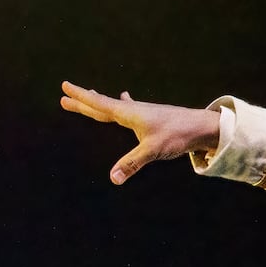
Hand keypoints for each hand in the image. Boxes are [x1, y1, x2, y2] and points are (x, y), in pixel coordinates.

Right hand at [58, 83, 221, 183]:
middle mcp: (133, 110)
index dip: (80, 98)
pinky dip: (123, 103)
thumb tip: (113, 178)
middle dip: (83, 102)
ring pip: (115, 106)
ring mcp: (142, 112)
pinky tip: (126, 96)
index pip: (99, 105)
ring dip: (100, 102)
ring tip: (89, 95)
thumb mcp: (153, 151)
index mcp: (129, 114)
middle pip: (102, 105)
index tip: (64, 87)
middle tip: (65, 96)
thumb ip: (132, 163)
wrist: (201, 126)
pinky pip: (129, 108)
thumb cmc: (177, 135)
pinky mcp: (151, 116)